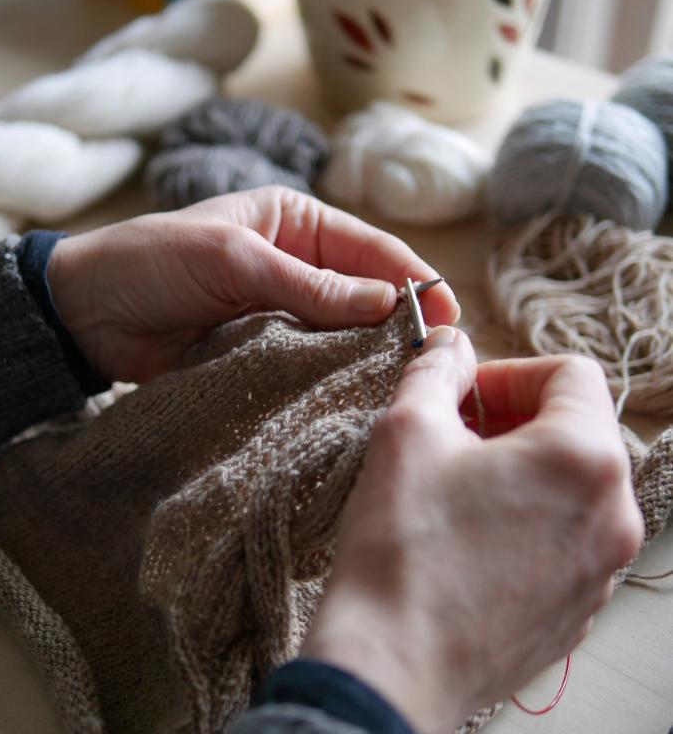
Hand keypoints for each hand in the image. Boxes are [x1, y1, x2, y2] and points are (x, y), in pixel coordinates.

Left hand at [47, 186, 458, 381]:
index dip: (413, 279)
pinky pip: (302, 367)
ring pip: (336, 337)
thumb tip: (389, 302)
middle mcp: (294, 266)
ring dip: (361, 358)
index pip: (369, 250)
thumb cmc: (152, 262)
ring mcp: (277, 314)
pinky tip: (347, 401)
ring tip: (400, 387)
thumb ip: (309, 285)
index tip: (448, 317)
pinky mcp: (257, 353)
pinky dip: (323, 382)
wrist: (86, 312)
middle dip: (396, 325)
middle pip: (362, 296)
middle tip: (435, 363)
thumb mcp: (234, 260)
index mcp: (294, 223)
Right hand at [302, 328, 643, 733]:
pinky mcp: (576, 612)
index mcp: (583, 458)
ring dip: (518, 473)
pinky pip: (562, 543)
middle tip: (453, 438)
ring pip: (570, 490)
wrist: (393, 662)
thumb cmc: (401, 545)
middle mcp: (613, 515)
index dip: (509, 371)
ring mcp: (599, 571)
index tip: (463, 395)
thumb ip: (437, 371)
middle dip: (513, 422)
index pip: (571, 373)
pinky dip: (523, 525)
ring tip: (454, 492)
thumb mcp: (407, 430)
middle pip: (576, 432)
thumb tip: (451, 345)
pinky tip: (464, 543)